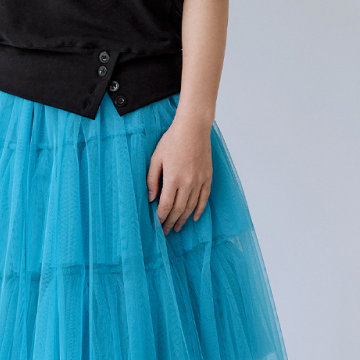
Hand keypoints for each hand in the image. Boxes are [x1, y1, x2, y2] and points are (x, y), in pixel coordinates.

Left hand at [147, 112, 212, 234]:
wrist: (193, 128)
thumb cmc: (172, 140)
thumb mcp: (156, 158)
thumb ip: (152, 180)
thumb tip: (151, 199)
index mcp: (172, 178)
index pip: (165, 206)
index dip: (160, 218)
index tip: (156, 225)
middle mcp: (187, 182)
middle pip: (178, 210)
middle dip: (170, 223)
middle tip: (165, 232)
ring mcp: (199, 180)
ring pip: (191, 207)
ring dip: (183, 219)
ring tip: (177, 228)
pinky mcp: (207, 177)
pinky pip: (204, 198)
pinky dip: (199, 210)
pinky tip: (193, 218)